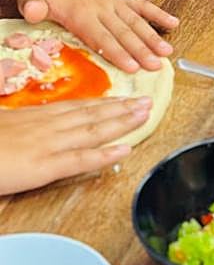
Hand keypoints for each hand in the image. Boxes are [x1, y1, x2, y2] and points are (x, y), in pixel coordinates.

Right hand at [0, 97, 151, 194]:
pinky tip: (125, 150)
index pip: (76, 108)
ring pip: (93, 130)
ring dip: (122, 122)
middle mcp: (47, 126)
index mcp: (35, 117)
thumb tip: (28, 131)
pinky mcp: (43, 166)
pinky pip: (80, 160)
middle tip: (147, 101)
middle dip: (121, 108)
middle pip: (91, 115)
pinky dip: (104, 154)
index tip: (124, 98)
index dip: (104, 103)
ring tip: (145, 115)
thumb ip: (20, 127)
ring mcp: (48, 144)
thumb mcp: (1, 126)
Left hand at [15, 0, 176, 72]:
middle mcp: (100, 6)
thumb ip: (32, 5)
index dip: (118, 53)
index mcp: (80, 12)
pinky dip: (157, 13)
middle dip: (141, 50)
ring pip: (136, 20)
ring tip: (167, 51)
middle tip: (156, 65)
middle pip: (124, 32)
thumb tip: (31, 12)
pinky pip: (141, 4)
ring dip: (153, 36)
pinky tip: (172, 23)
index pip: (102, 37)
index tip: (133, 66)